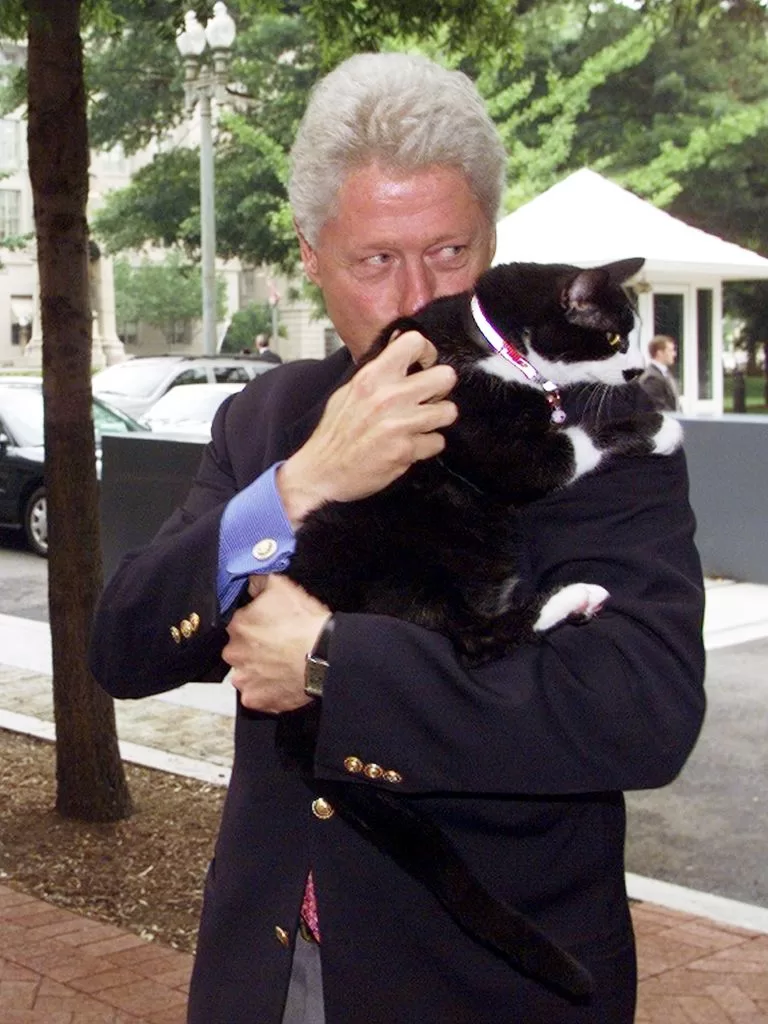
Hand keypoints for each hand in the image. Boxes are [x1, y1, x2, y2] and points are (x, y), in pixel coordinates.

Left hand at [222, 574, 330, 713]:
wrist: (324, 655)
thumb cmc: (304, 622)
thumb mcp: (281, 587)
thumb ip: (258, 581)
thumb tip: (250, 581)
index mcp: (237, 625)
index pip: (238, 624)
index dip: (255, 626)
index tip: (270, 628)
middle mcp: (233, 653)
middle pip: (240, 650)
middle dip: (254, 650)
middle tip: (277, 648)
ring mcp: (243, 679)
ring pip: (246, 674)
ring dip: (259, 671)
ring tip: (282, 666)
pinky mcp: (255, 700)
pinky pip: (257, 695)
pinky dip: (267, 691)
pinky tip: (282, 682)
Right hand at [277, 330, 456, 524]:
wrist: (321, 471)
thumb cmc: (335, 434)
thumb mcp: (349, 391)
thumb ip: (377, 369)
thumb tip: (397, 344)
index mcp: (373, 377)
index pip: (414, 342)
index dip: (427, 353)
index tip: (424, 365)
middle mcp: (388, 396)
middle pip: (445, 377)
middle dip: (441, 389)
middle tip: (429, 398)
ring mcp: (400, 423)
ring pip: (448, 411)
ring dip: (438, 419)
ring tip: (422, 424)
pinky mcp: (406, 450)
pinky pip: (437, 441)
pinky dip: (427, 446)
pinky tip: (412, 445)